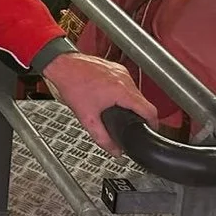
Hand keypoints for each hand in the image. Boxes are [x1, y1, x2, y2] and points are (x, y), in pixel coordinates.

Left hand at [42, 51, 159, 156]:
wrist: (61, 65)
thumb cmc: (71, 85)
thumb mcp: (87, 118)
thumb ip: (103, 138)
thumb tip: (115, 151)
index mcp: (122, 91)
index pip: (149, 110)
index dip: (154, 124)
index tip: (152, 131)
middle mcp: (124, 78)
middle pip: (143, 101)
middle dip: (139, 115)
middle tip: (132, 125)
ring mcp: (120, 71)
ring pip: (135, 91)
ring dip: (131, 103)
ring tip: (120, 111)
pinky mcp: (115, 67)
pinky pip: (126, 82)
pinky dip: (123, 92)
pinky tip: (111, 98)